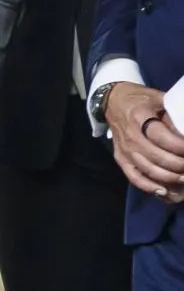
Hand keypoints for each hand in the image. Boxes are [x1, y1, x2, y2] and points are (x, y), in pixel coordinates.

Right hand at [105, 82, 183, 198]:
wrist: (113, 101)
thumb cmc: (141, 100)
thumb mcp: (159, 99)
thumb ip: (173, 116)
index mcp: (141, 117)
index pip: (163, 138)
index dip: (181, 147)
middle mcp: (131, 136)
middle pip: (158, 157)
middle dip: (180, 165)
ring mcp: (125, 149)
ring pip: (149, 170)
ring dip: (170, 177)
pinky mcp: (121, 158)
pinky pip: (134, 177)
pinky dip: (149, 187)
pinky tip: (163, 191)